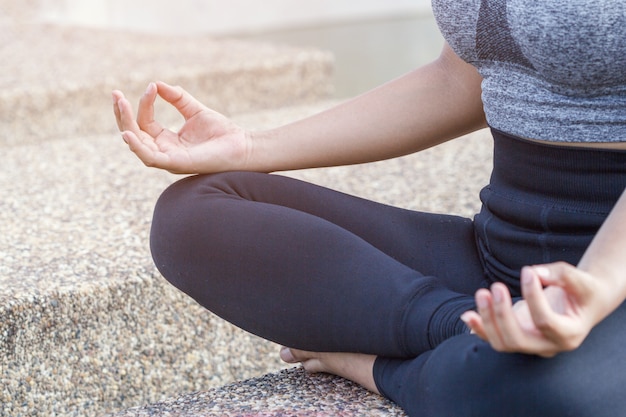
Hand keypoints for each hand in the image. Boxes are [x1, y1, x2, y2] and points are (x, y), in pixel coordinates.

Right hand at [112, 81, 250, 173]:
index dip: (144, 103)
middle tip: (115, 94)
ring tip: (120, 105)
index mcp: (167, 140)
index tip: (151, 86)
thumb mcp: (196, 110)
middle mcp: (164, 151)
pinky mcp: (177, 164)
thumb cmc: (223, 133)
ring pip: (137, 146)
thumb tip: (156, 83)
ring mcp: (169, 159)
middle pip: (134, 134)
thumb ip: (177, 98)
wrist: (243, 147)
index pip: (145, 121)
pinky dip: (137, 147)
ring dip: (125, 125)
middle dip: (121, 115)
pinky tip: (128, 133)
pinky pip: (150, 158)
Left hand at [461, 262, 606, 356]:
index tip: (526, 271)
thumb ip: (560, 275)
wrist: (581, 303)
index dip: (533, 296)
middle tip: (496, 286)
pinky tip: (467, 315)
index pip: (545, 322)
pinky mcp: (517, 337)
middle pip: (518, 340)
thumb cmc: (581, 290)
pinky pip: (494, 339)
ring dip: (487, 319)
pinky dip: (479, 328)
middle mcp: (548, 345)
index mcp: (569, 334)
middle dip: (502, 314)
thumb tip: (533, 272)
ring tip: (481, 293)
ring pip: (502, 343)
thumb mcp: (580, 279)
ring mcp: (530, 345)